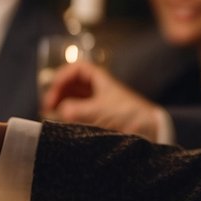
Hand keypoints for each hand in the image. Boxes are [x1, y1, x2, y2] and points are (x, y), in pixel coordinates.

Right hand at [42, 62, 162, 140]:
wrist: (152, 131)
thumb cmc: (128, 116)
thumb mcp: (99, 111)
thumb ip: (77, 110)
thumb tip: (59, 112)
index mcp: (101, 80)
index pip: (77, 69)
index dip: (62, 77)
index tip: (54, 91)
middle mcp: (99, 90)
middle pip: (72, 84)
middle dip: (58, 93)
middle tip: (48, 107)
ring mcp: (100, 104)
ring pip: (74, 99)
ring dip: (61, 106)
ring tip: (52, 117)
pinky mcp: (100, 119)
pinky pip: (79, 114)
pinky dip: (68, 117)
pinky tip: (63, 125)